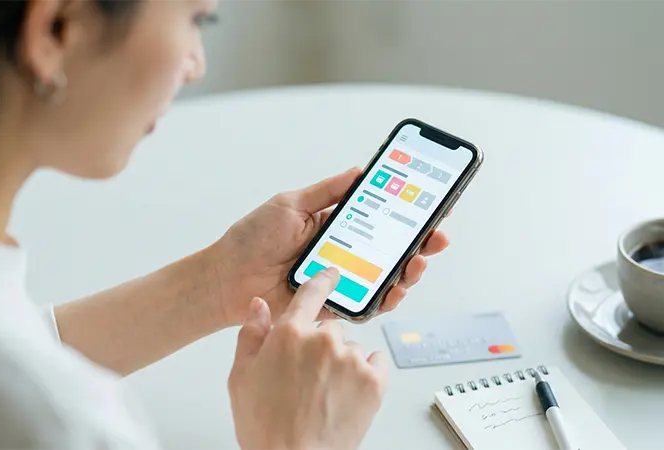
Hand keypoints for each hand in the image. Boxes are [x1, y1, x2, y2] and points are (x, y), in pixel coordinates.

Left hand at [213, 168, 448, 324]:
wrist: (226, 279)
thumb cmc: (252, 240)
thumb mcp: (290, 204)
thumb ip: (326, 191)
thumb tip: (360, 171)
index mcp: (334, 224)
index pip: (379, 215)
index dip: (407, 210)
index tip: (432, 202)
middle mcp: (342, 251)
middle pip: (391, 247)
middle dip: (419, 241)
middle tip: (437, 235)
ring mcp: (341, 278)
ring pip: (386, 276)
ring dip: (409, 269)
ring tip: (419, 260)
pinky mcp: (334, 302)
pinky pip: (368, 302)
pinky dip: (387, 297)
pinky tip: (397, 288)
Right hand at [228, 268, 388, 449]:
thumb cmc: (265, 426)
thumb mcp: (241, 377)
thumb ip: (251, 334)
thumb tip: (259, 305)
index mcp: (289, 333)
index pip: (310, 293)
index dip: (323, 281)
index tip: (332, 275)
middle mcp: (323, 339)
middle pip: (330, 328)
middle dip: (322, 346)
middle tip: (310, 377)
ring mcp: (351, 359)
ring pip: (353, 347)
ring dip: (344, 363)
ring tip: (326, 394)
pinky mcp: (374, 380)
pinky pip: (377, 362)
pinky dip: (367, 374)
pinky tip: (347, 394)